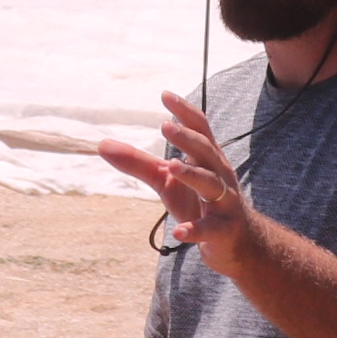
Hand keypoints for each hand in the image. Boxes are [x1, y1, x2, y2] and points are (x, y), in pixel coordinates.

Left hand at [96, 91, 252, 274]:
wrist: (235, 242)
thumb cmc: (198, 202)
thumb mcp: (166, 181)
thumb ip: (138, 163)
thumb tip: (102, 144)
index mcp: (207, 159)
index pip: (200, 129)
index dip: (185, 112)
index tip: (165, 95)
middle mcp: (219, 175)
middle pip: (206, 151)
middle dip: (187, 138)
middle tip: (165, 126)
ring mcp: (224, 202)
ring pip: (210, 184)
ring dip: (191, 174)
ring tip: (171, 166)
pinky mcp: (223, 230)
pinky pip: (210, 228)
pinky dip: (195, 229)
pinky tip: (178, 231)